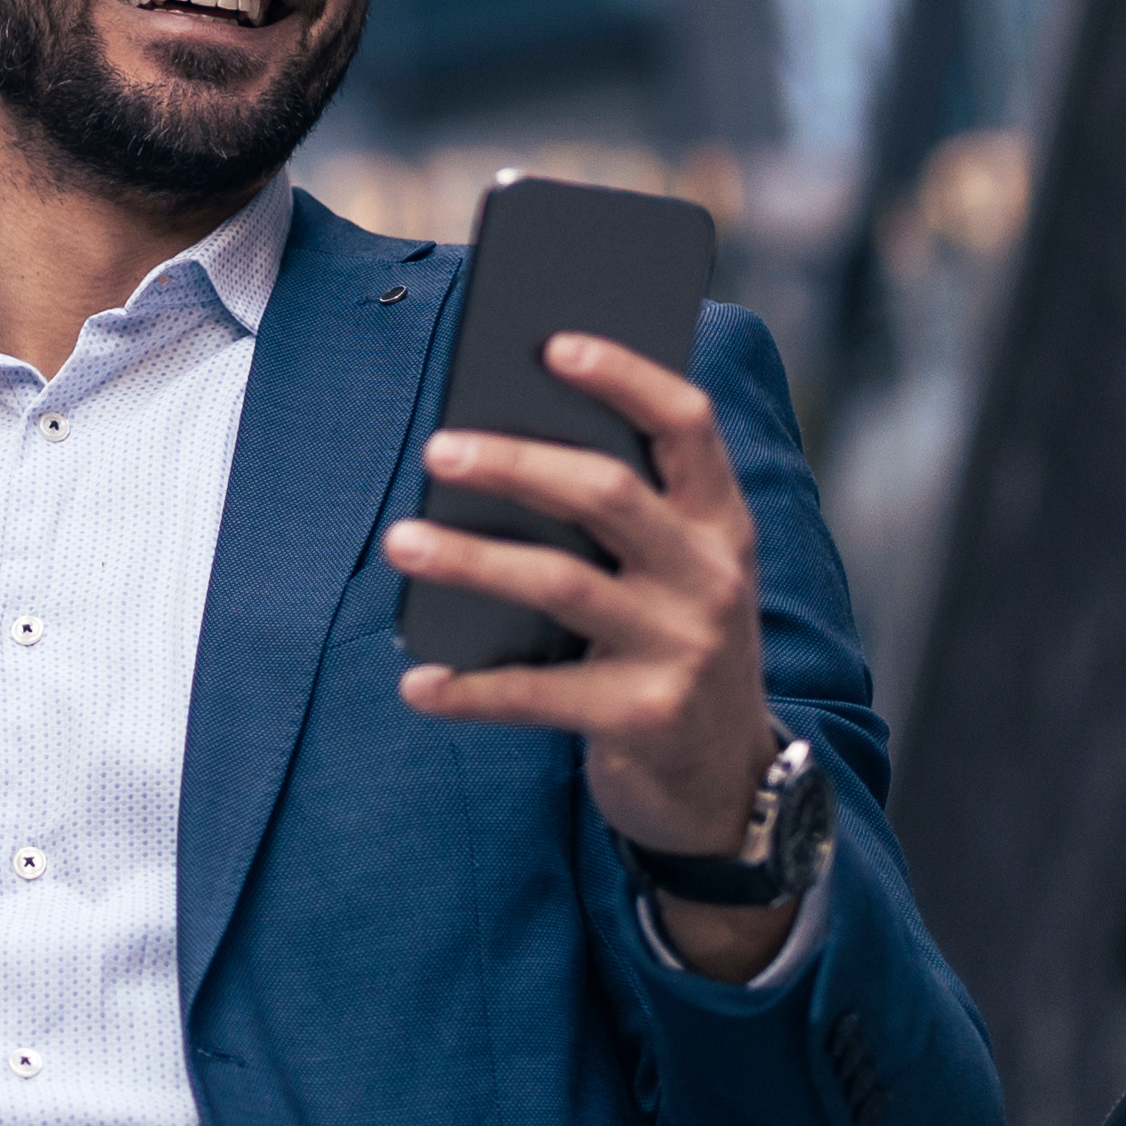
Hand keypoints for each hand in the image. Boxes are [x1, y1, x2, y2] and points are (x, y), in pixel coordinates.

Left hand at [382, 332, 795, 980]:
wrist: (725, 779)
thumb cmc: (670, 643)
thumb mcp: (673, 574)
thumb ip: (618, 516)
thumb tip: (492, 441)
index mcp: (721, 522)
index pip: (687, 424)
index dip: (625, 377)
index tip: (553, 345)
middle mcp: (710, 577)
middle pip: (608, 494)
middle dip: (517, 463)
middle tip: (438, 448)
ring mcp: (681, 648)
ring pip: (562, 584)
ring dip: (472, 560)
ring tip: (401, 541)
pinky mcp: (642, 718)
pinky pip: (537, 696)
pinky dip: (470, 689)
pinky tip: (418, 683)